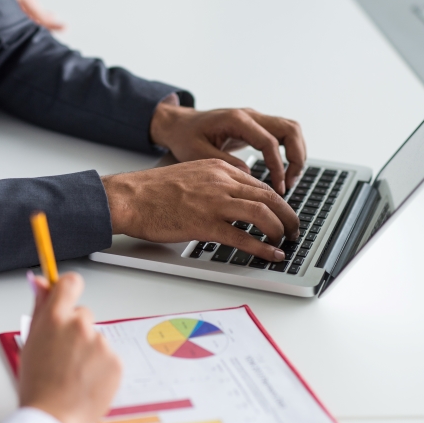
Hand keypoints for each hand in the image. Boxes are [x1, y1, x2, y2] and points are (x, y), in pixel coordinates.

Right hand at [19, 272, 121, 422]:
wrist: (53, 418)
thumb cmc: (37, 385)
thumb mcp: (30, 342)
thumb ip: (38, 307)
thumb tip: (38, 281)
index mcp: (55, 318)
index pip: (69, 283)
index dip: (68, 289)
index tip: (66, 296)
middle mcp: (80, 326)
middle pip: (83, 314)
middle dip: (75, 330)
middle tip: (63, 355)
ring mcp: (100, 343)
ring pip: (96, 339)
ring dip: (88, 351)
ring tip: (73, 375)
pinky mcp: (115, 361)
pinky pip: (108, 357)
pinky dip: (100, 368)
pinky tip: (86, 382)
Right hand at [102, 159, 299, 261]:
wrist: (129, 197)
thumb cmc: (151, 191)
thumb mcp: (189, 174)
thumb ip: (212, 182)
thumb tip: (230, 199)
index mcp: (218, 169)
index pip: (259, 184)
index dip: (277, 202)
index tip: (282, 214)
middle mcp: (221, 182)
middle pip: (269, 196)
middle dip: (288, 215)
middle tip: (294, 229)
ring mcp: (214, 203)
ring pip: (262, 213)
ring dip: (280, 229)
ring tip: (286, 242)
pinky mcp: (204, 224)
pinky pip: (242, 236)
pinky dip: (262, 247)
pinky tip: (272, 254)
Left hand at [150, 102, 306, 195]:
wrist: (179, 124)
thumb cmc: (184, 137)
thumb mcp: (196, 153)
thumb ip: (222, 162)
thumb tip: (248, 176)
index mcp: (236, 119)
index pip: (269, 141)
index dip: (277, 166)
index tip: (278, 187)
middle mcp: (250, 115)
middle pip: (290, 129)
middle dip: (296, 158)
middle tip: (290, 184)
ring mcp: (255, 119)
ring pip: (291, 130)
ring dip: (297, 154)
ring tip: (289, 181)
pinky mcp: (256, 127)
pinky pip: (282, 135)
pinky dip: (289, 152)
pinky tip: (282, 173)